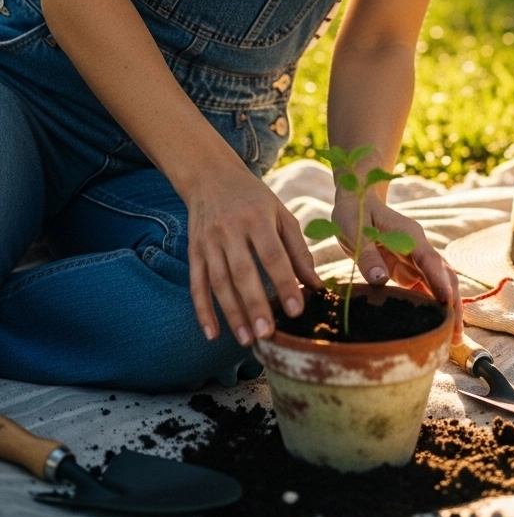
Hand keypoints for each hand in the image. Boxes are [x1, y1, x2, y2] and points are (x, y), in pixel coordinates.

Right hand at [186, 159, 322, 345]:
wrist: (211, 176)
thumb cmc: (254, 199)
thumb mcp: (281, 214)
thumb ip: (298, 249)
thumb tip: (316, 285)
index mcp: (258, 218)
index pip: (273, 255)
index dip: (285, 283)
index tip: (297, 310)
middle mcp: (231, 230)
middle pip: (243, 272)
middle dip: (255, 305)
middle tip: (268, 334)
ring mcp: (209, 241)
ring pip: (219, 282)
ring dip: (232, 314)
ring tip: (247, 340)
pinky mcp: (194, 251)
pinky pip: (197, 284)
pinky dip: (202, 310)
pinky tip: (212, 333)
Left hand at [332, 188, 462, 340]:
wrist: (359, 201)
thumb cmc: (355, 213)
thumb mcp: (353, 230)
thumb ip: (366, 255)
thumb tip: (380, 281)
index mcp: (410, 236)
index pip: (429, 260)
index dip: (439, 281)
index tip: (447, 302)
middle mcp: (419, 248)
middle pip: (443, 277)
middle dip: (452, 304)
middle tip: (455, 334)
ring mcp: (416, 260)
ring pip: (439, 285)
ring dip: (447, 309)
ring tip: (451, 339)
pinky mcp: (409, 270)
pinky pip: (425, 289)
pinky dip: (432, 307)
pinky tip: (434, 327)